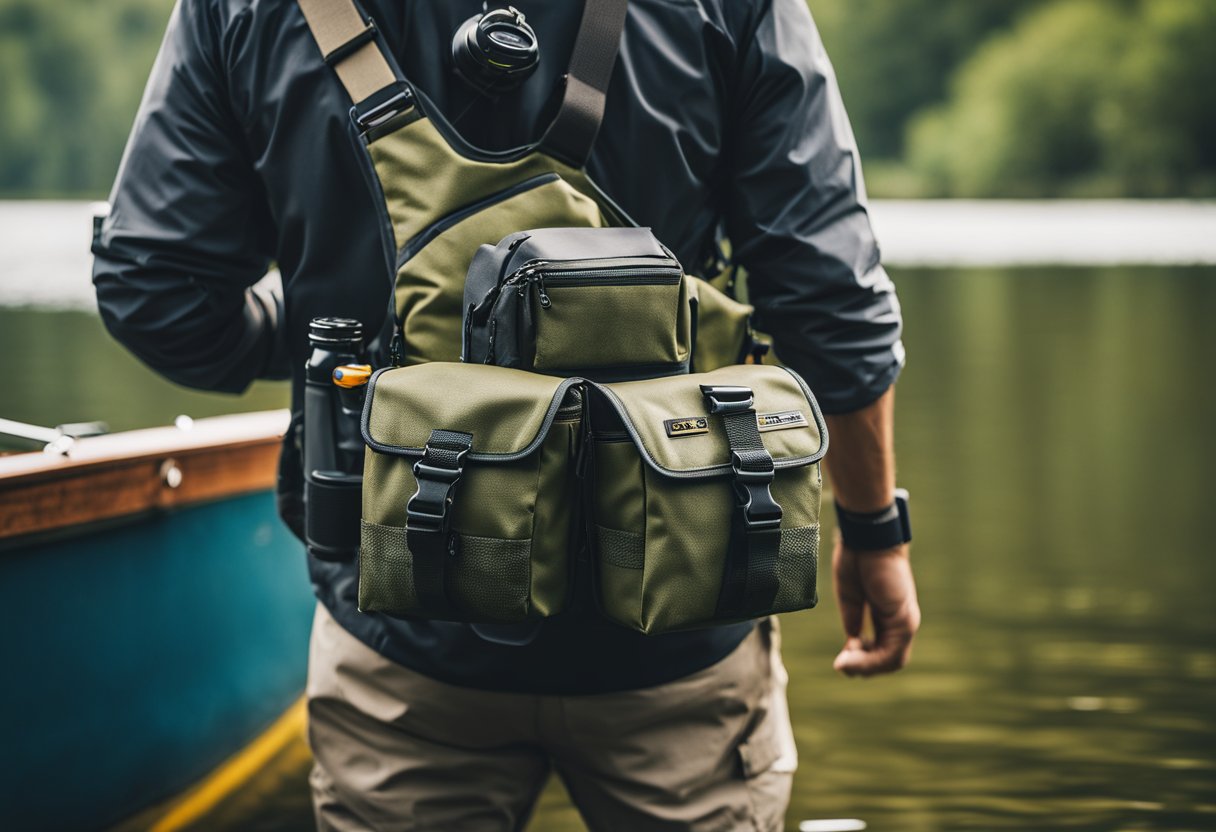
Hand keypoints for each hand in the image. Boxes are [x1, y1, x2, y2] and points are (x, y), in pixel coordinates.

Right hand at [832, 534, 920, 676]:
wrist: (866, 538)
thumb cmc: (857, 559)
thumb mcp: (850, 598)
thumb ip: (854, 621)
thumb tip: (851, 644)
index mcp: (887, 614)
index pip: (881, 649)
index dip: (862, 658)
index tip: (841, 656)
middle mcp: (900, 621)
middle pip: (889, 660)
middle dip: (864, 667)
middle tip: (842, 664)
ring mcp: (905, 622)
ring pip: (893, 661)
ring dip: (866, 667)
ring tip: (844, 663)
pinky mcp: (904, 620)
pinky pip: (892, 653)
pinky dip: (870, 661)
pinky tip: (850, 656)